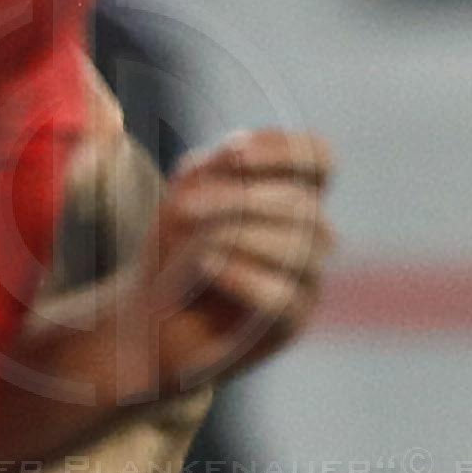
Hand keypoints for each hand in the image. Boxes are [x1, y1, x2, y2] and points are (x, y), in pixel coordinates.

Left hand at [132, 128, 333, 395]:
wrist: (152, 316)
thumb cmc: (175, 249)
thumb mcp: (188, 195)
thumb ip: (215, 169)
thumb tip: (238, 151)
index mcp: (295, 194)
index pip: (319, 160)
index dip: (285, 151)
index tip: (234, 153)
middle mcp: (311, 234)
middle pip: (301, 204)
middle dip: (239, 201)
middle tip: (183, 208)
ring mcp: (307, 278)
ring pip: (296, 249)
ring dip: (239, 236)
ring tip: (195, 243)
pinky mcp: (292, 321)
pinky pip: (281, 296)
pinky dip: (241, 276)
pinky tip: (207, 266)